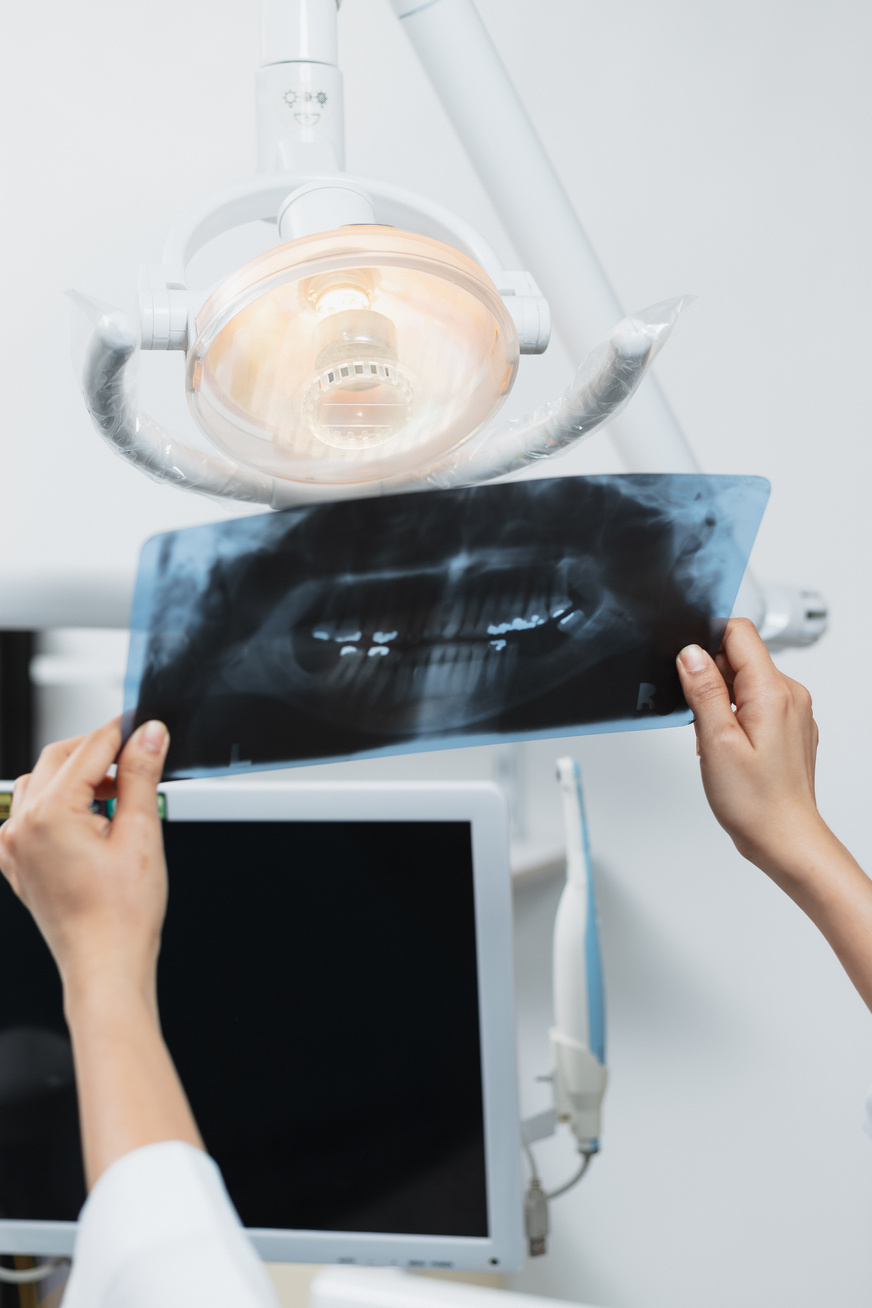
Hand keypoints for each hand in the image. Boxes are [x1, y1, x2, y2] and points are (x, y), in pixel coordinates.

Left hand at [0, 718, 169, 1008]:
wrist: (106, 966)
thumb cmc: (123, 915)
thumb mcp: (141, 833)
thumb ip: (141, 775)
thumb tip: (148, 734)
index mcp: (50, 815)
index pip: (90, 749)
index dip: (123, 732)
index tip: (146, 726)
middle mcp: (22, 826)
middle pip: (59, 758)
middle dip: (99, 752)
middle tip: (138, 758)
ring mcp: (15, 846)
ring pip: (41, 783)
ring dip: (77, 777)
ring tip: (117, 797)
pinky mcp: (19, 863)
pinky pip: (30, 815)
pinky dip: (58, 806)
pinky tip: (90, 822)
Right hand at [675, 618, 827, 880]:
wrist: (784, 838)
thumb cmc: (755, 801)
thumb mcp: (716, 741)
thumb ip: (704, 690)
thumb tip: (690, 652)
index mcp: (773, 691)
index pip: (739, 632)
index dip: (707, 642)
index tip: (689, 670)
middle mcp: (791, 695)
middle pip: (741, 656)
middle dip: (711, 678)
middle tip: (702, 719)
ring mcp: (794, 711)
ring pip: (747, 681)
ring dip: (722, 700)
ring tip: (717, 739)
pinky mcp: (790, 727)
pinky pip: (757, 702)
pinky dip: (736, 716)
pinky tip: (730, 747)